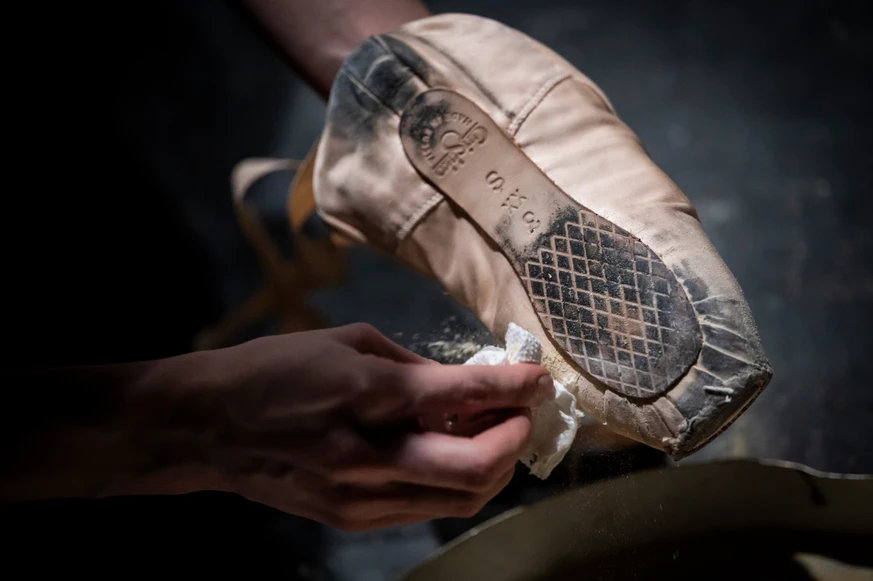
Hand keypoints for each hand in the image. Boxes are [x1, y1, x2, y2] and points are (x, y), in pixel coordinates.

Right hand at [208, 323, 553, 530]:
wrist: (208, 427)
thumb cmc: (274, 368)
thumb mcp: (346, 342)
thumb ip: (413, 367)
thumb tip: (465, 384)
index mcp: (363, 393)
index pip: (462, 395)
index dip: (514, 388)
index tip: (541, 380)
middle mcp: (366, 455)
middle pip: (475, 468)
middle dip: (515, 439)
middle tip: (523, 412)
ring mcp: (359, 497)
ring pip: (459, 498)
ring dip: (493, 465)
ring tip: (495, 431)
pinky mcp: (352, 519)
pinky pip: (427, 507)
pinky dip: (456, 481)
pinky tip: (453, 451)